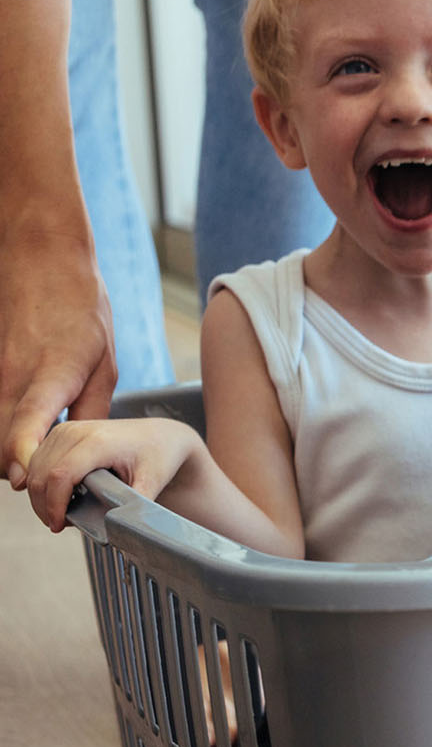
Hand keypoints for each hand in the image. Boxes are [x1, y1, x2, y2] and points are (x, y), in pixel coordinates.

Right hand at [0, 221, 117, 488]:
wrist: (43, 261)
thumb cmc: (81, 310)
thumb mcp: (105, 363)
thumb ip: (92, 410)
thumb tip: (86, 451)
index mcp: (49, 377)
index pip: (25, 429)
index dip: (25, 461)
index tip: (32, 483)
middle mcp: (11, 380)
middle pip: (1, 446)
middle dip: (21, 471)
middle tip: (52, 485)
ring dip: (10, 454)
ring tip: (44, 460)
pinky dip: (5, 432)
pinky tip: (29, 433)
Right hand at [24, 416, 200, 532]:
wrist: (160, 436)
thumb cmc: (159, 456)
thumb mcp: (152, 483)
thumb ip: (132, 507)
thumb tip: (116, 530)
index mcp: (99, 442)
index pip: (60, 476)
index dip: (54, 505)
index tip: (59, 525)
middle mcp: (77, 431)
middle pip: (40, 474)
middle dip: (44, 506)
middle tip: (60, 524)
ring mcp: (65, 430)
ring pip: (33, 469)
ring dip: (40, 496)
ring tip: (61, 514)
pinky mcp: (60, 433)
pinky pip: (36, 462)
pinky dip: (41, 483)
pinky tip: (59, 498)